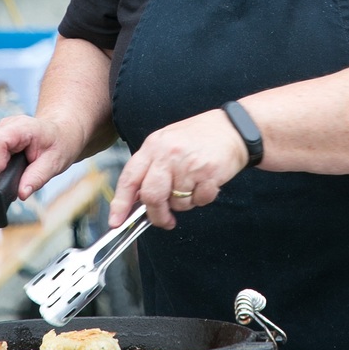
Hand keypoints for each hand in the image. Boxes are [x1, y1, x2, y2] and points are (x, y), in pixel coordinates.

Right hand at [0, 114, 70, 200]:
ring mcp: (1, 131)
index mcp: (22, 127)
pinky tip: (13, 171)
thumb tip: (21, 193)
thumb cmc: (60, 144)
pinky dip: (0, 169)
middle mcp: (7, 126)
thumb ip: (37, 178)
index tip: (5, 178)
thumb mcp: (55, 163)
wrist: (61, 133)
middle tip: (17, 183)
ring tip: (18, 176)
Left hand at [108, 109, 248, 229]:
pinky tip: (207, 182)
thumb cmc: (199, 137)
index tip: (115, 221)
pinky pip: (199, 201)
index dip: (120, 203)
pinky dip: (203, 199)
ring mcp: (188, 164)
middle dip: (156, 214)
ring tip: (194, 184)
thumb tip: (136, 199)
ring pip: (177, 202)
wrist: (233, 128)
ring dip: (185, 203)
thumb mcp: (167, 143)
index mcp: (153, 145)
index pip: (130, 178)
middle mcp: (168, 154)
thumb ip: (151, 167)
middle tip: (164, 220)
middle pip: (151, 196)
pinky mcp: (208, 174)